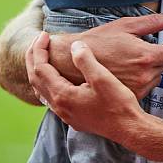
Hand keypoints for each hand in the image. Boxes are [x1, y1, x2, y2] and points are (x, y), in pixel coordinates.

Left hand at [26, 33, 144, 140]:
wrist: (129, 128)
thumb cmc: (118, 103)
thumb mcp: (101, 77)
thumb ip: (84, 59)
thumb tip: (74, 46)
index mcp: (62, 95)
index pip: (41, 68)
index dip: (39, 49)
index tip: (44, 34)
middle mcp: (59, 107)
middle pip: (35, 79)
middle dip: (33, 57)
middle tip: (38, 40)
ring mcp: (65, 114)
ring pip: (42, 90)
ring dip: (39, 71)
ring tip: (43, 56)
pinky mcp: (73, 118)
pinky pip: (51, 98)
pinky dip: (48, 82)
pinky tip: (57, 78)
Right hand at [47, 9, 162, 99]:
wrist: (74, 62)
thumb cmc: (98, 42)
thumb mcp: (125, 26)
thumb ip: (153, 21)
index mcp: (145, 56)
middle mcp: (143, 75)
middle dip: (157, 56)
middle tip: (143, 49)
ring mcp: (137, 88)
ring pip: (154, 77)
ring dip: (149, 69)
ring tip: (133, 60)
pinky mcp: (129, 96)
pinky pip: (144, 88)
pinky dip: (140, 80)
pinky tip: (127, 71)